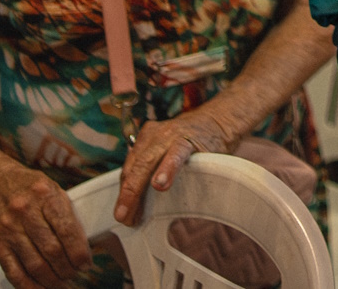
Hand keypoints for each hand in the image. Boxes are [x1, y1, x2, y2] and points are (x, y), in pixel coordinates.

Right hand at [0, 156, 92, 288]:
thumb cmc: (29, 187)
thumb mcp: (53, 190)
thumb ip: (67, 214)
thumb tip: (84, 245)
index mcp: (45, 195)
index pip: (67, 230)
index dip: (79, 252)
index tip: (86, 263)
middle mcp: (24, 211)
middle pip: (51, 251)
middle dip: (68, 268)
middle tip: (76, 273)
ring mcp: (7, 228)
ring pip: (34, 265)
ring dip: (52, 280)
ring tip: (62, 283)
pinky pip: (14, 271)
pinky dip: (29, 285)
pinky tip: (41, 288)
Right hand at [114, 106, 234, 224]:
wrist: (209, 121)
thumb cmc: (210, 146)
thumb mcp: (213, 159)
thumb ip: (203, 175)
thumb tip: (193, 206)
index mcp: (189, 138)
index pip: (178, 153)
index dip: (168, 169)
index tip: (159, 185)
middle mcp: (168, 134)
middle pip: (145, 162)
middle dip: (132, 191)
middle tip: (125, 216)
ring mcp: (153, 133)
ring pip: (133, 164)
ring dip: (125, 191)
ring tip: (124, 214)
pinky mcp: (144, 135)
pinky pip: (130, 161)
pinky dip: (127, 182)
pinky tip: (125, 200)